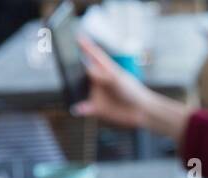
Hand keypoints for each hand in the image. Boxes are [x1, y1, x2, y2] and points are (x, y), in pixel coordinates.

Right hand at [72, 34, 190, 142]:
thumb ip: (102, 75)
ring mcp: (97, 94)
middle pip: (82, 72)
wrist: (142, 111)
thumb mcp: (117, 79)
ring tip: (68, 87)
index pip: (94, 54)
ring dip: (74, 89)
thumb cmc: (133, 91)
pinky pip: (84, 108)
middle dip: (73, 68)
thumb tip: (88, 70)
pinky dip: (79, 108)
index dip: (86, 45)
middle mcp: (99, 80)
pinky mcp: (97, 107)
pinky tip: (76, 108)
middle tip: (65, 64)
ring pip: (80, 90)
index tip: (78, 36)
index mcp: (105, 69)